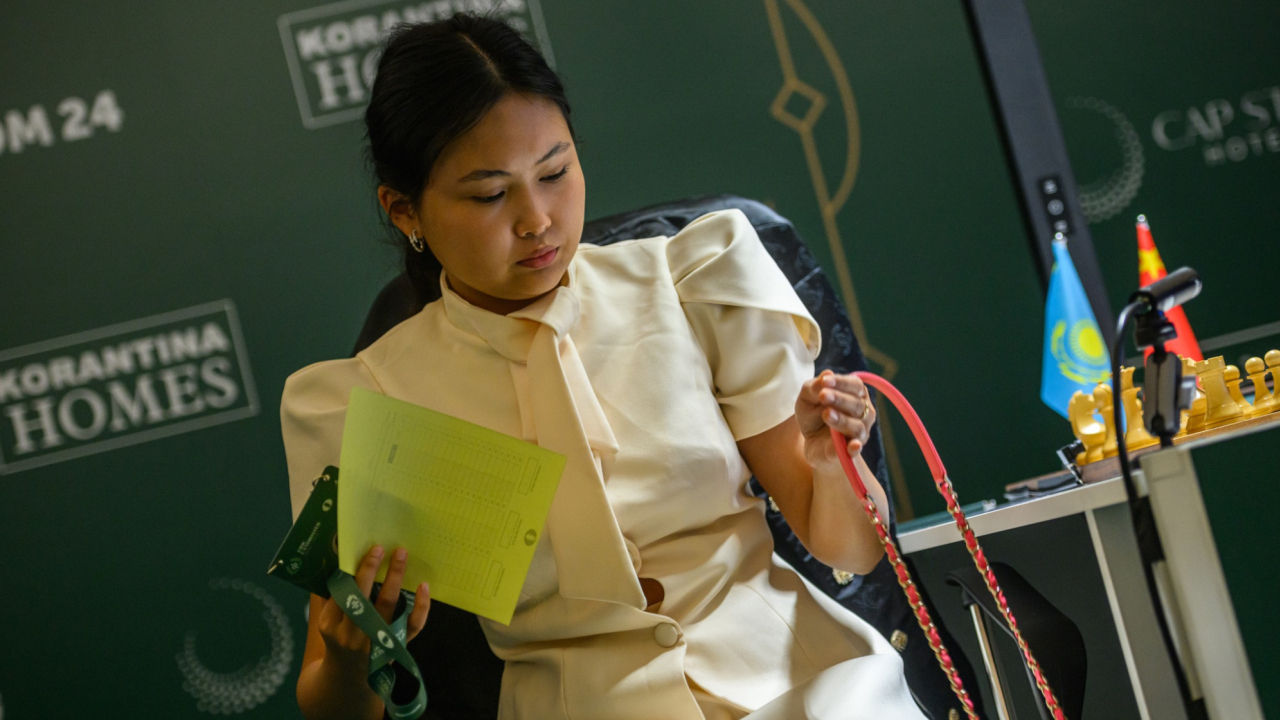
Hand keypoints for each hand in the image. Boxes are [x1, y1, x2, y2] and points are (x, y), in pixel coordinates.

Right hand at [316, 545, 430, 671]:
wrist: (349, 676)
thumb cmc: (338, 638)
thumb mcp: (327, 621)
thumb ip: (333, 596)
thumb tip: (341, 560)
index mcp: (331, 624)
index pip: (344, 594)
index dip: (356, 572)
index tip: (367, 552)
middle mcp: (353, 634)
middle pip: (363, 599)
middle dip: (370, 571)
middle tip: (380, 548)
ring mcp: (376, 641)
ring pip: (388, 607)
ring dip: (396, 578)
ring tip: (401, 555)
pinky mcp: (396, 646)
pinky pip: (412, 626)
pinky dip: (421, 606)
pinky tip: (423, 586)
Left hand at [796, 370, 876, 467]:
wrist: (812, 443)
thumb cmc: (814, 415)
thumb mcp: (807, 398)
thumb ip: (815, 387)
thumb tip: (827, 374)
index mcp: (855, 395)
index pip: (855, 385)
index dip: (842, 382)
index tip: (825, 381)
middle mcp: (863, 414)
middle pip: (857, 405)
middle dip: (840, 399)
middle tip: (823, 395)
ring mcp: (859, 434)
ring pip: (857, 426)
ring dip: (842, 420)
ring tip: (826, 414)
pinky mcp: (850, 452)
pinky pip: (856, 450)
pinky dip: (855, 447)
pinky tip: (853, 445)